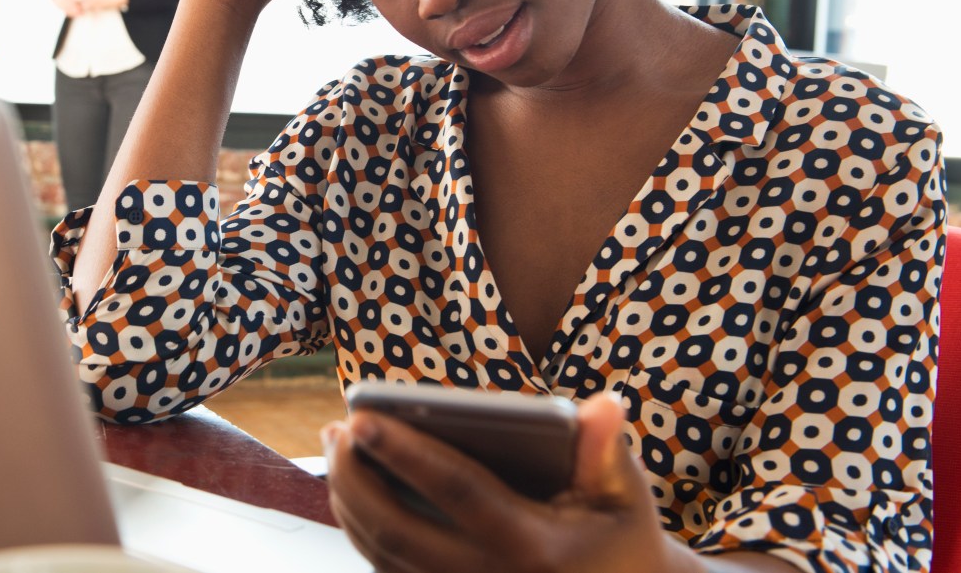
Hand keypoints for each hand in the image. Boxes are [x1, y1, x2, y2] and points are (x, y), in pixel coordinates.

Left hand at [322, 393, 686, 572]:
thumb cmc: (619, 541)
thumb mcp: (625, 498)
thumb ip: (606, 450)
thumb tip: (605, 404)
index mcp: (532, 546)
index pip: (454, 489)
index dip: (403, 450)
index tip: (361, 417)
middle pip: (399, 528)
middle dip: (355, 476)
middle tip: (335, 430)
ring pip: (385, 555)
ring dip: (348, 502)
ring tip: (335, 450)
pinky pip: (391, 572)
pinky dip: (361, 532)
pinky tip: (351, 492)